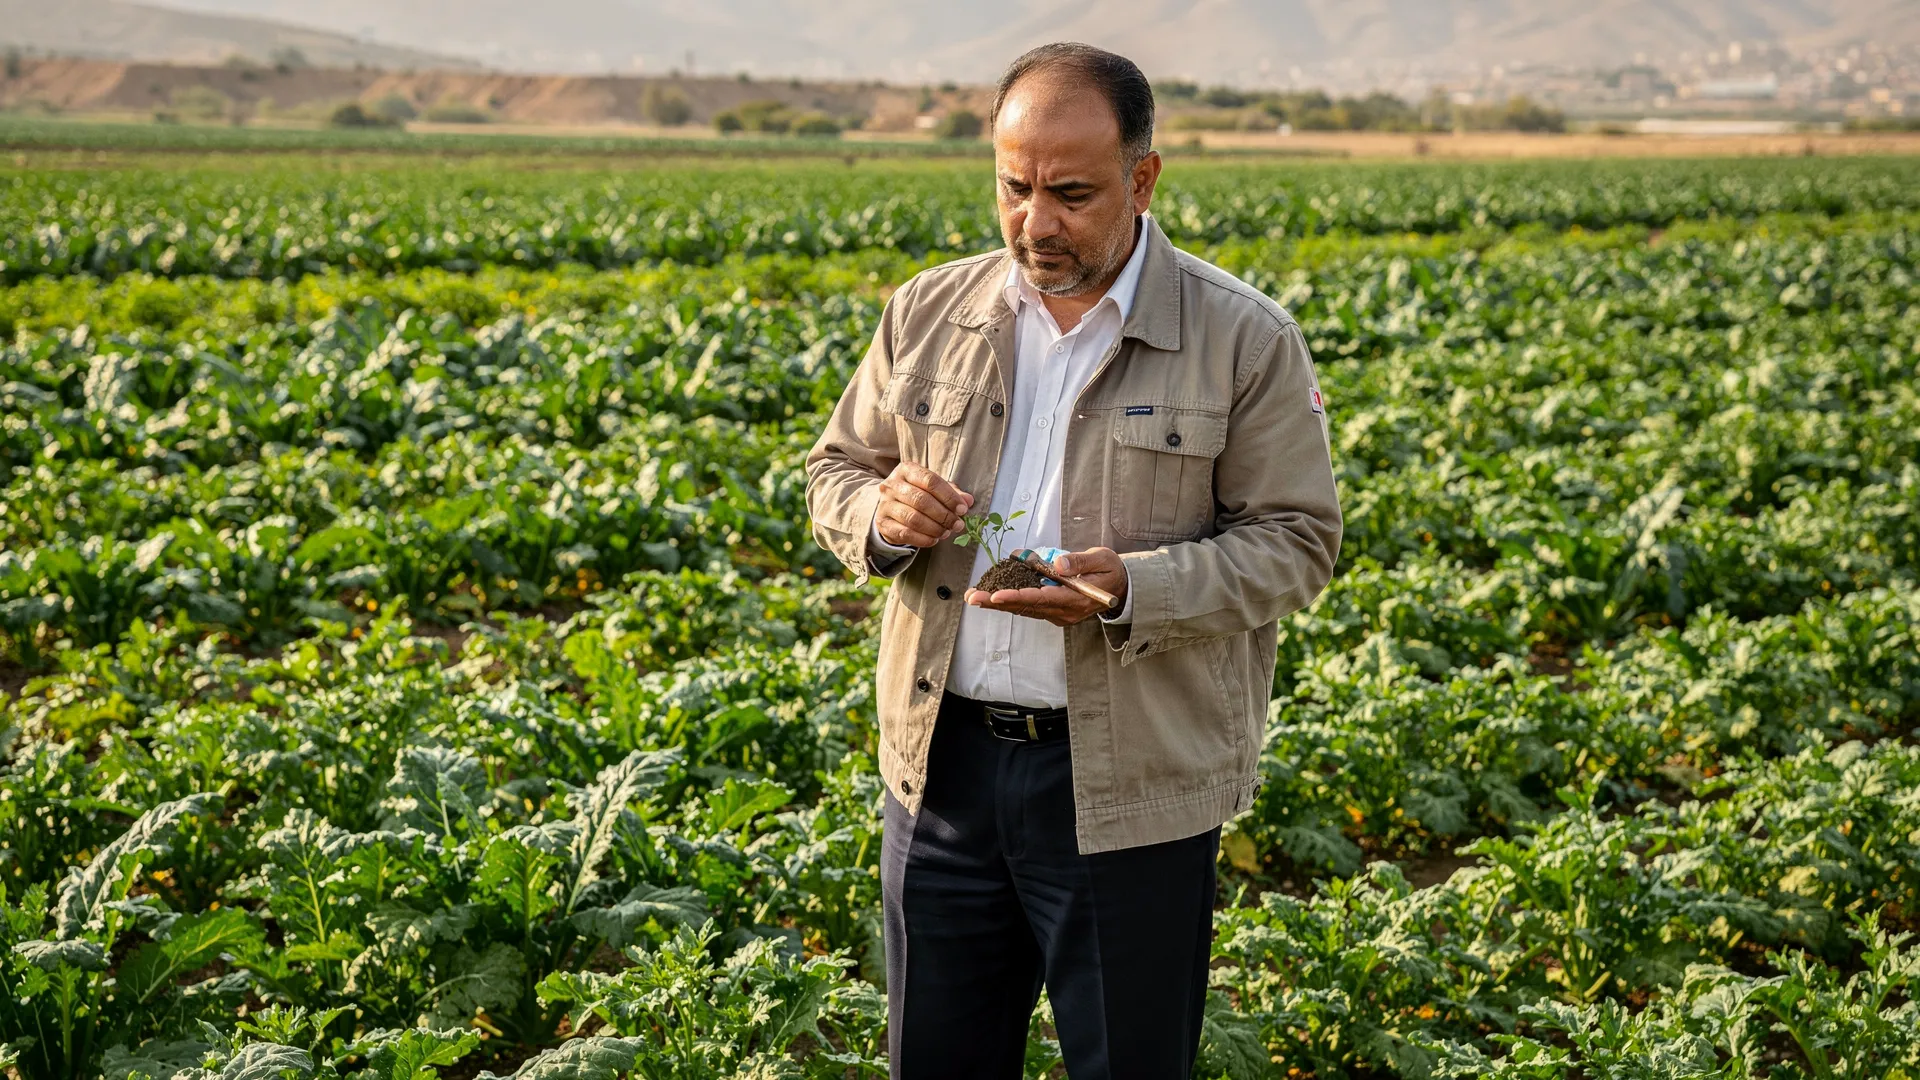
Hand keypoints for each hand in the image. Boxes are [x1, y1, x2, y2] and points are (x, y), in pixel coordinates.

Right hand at [874, 463, 973, 548]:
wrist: (889, 506)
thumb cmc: (916, 494)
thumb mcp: (933, 488)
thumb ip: (951, 492)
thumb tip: (968, 500)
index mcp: (906, 470)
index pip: (930, 481)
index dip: (949, 496)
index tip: (963, 509)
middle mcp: (892, 485)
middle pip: (922, 500)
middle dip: (944, 515)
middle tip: (958, 525)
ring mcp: (885, 504)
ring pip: (913, 518)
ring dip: (935, 528)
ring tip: (947, 532)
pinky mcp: (882, 523)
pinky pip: (905, 533)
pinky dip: (924, 539)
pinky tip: (934, 539)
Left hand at [966, 547, 1126, 626]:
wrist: (1121, 589)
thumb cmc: (1111, 570)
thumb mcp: (1102, 559)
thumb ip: (1080, 562)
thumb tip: (1058, 563)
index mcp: (1076, 599)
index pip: (1042, 599)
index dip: (1018, 597)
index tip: (996, 595)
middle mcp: (1064, 611)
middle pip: (1026, 608)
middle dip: (997, 602)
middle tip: (972, 597)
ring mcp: (1058, 613)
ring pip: (1024, 609)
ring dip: (998, 604)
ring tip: (974, 597)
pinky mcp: (1054, 610)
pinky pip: (1029, 607)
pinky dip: (1010, 601)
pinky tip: (992, 596)